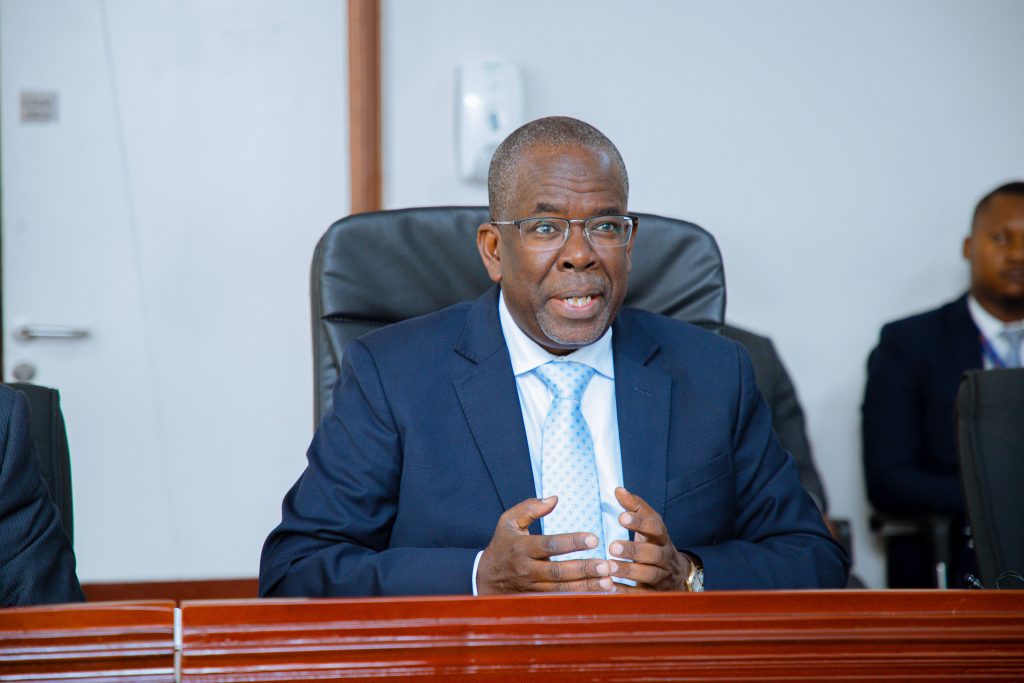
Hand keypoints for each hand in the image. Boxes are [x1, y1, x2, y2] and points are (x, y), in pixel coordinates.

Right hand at [476, 496, 614, 594]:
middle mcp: (527, 570)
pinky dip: (580, 599)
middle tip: (606, 565)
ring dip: (587, 587)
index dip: (572, 542)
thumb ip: (530, 508)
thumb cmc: (503, 544)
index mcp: (521, 548)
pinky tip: (599, 595)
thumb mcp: (508, 521)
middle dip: (584, 569)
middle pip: (558, 572)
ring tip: (609, 582)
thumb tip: (554, 499)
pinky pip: (560, 601)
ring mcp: (532, 588)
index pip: (549, 545)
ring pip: (562, 590)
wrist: (486, 578)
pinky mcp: (537, 600)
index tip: (594, 539)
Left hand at [607, 486, 692, 591]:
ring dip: (630, 571)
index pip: (656, 527)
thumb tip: (618, 489)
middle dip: (634, 550)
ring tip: (609, 566)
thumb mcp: (648, 525)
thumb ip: (634, 507)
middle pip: (654, 554)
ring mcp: (663, 577)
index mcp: (662, 537)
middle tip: (611, 546)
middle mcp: (665, 557)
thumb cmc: (654, 544)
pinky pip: (642, 595)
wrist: (676, 576)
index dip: (640, 522)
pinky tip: (610, 587)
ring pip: (650, 575)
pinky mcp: (656, 595)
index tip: (620, 517)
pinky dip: (626, 592)